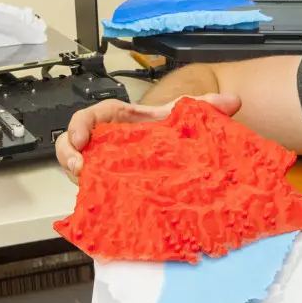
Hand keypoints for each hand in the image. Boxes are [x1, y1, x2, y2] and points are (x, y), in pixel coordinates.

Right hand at [55, 93, 241, 183]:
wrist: (177, 151)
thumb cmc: (171, 128)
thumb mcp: (186, 115)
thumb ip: (207, 105)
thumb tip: (233, 101)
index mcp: (117, 119)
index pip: (89, 116)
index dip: (79, 125)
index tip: (82, 138)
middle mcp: (105, 141)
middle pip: (72, 143)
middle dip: (68, 154)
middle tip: (79, 168)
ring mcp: (103, 163)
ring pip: (76, 166)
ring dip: (75, 174)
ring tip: (85, 183)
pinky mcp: (108, 184)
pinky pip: (92, 188)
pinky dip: (92, 193)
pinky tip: (101, 201)